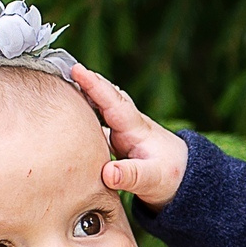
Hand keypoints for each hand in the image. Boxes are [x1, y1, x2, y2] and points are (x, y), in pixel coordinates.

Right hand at [75, 65, 187, 206]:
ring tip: (61, 83)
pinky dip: (85, 113)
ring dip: (84, 94)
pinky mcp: (118, 139)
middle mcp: (128, 124)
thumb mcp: (152, 180)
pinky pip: (98, 120)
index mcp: (135, 129)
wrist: (184, 177)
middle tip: (61, 66)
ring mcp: (123, 130)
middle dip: (86, 81)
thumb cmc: (169, 177)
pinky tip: (70, 113)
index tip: (76, 69)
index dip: (94, 85)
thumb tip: (107, 174)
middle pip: (106, 95)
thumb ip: (130, 176)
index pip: (113, 102)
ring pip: (102, 106)